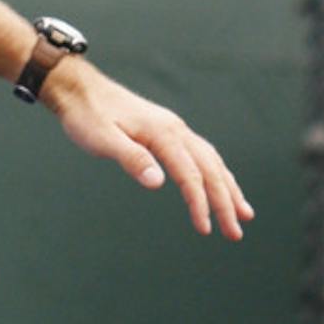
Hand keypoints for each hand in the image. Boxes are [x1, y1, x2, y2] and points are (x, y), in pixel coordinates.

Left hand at [43, 59, 254, 239]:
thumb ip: (131, 159)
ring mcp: (174, 128)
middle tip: (235, 234)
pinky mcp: (167, 131)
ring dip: (228, 188)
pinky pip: (201, 154)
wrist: (79, 89)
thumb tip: (159, 183)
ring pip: (211, 161)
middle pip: (210, 169)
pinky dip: (215, 173)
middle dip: (225, 202)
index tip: (205, 229)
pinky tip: (220, 185)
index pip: (190, 174)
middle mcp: (175, 129)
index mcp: (163, 132)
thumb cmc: (87, 116)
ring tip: (244, 214)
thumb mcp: (102, 139)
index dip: (200, 203)